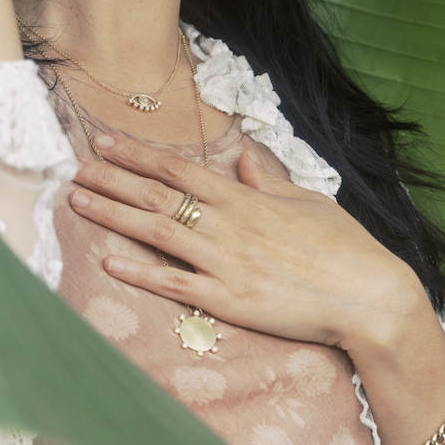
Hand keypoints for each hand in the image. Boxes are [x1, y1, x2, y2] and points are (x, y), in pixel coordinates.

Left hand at [71, 131, 444, 444]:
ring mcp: (226, 264)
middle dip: (114, 179)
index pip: (180, 170)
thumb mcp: (307, 203)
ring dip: (114, 216)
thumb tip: (241, 159)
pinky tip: (110, 262)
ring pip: (158, 234)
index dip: (138, 155)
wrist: (370, 296)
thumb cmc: (345, 249)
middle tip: (74, 167)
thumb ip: (268, 182)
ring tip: (78, 201)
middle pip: (158, 197)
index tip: (105, 141)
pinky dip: (141, 273)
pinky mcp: (230, 302)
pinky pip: (177, 285)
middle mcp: (229, 227)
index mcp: (246, 200)